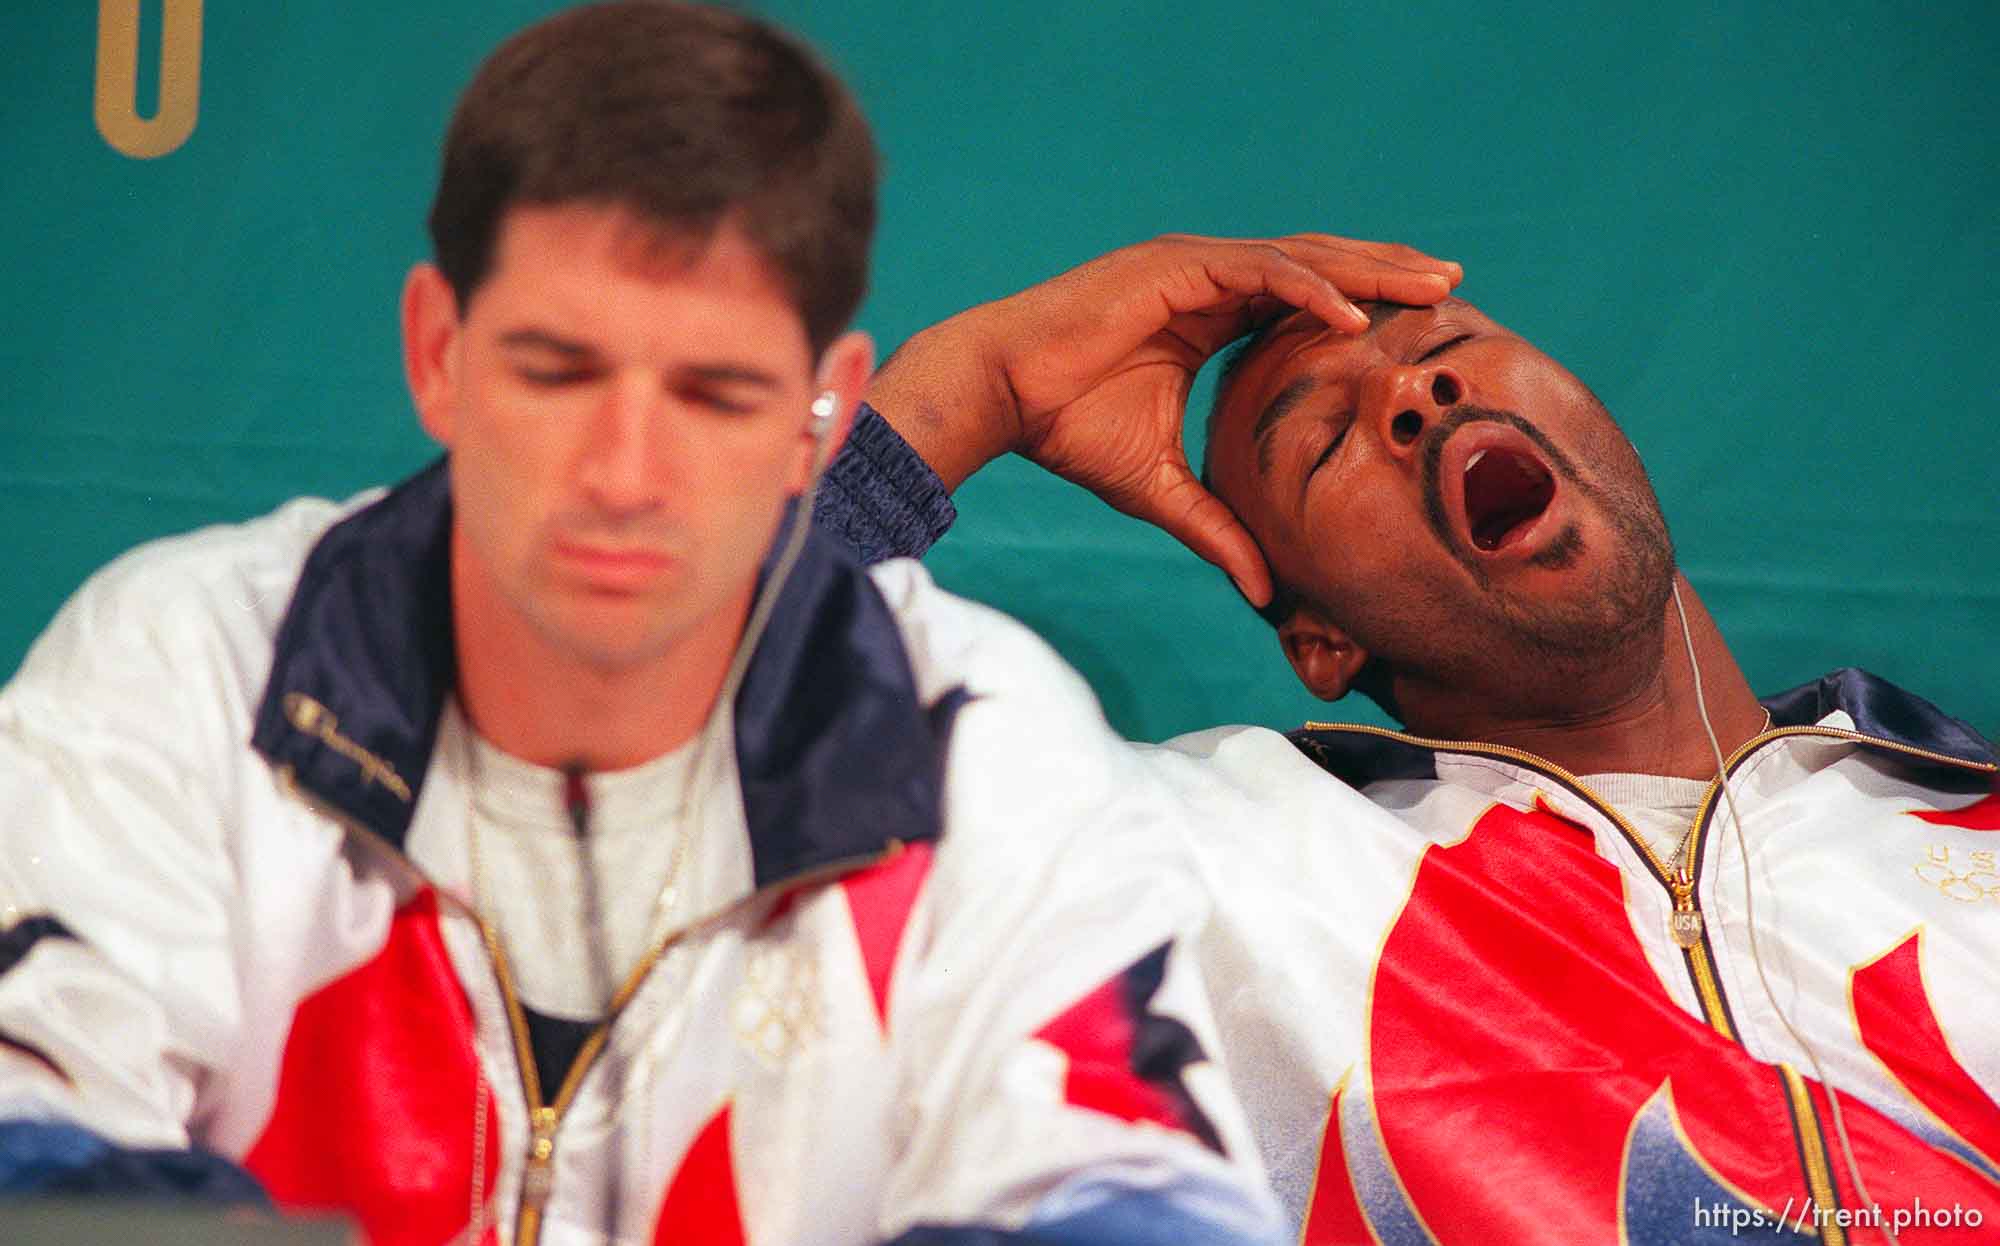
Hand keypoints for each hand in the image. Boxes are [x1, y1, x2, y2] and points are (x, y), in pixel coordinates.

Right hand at [866, 234, 1460, 604]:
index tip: (1422, 323)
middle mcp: (1209, 280)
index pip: (1306, 299)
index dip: (1365, 304)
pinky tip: (1354, 312)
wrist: (1002, 396)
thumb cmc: (1066, 432)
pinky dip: (1308, 290)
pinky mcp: (1173, 267)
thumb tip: (1264, 591)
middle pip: (1319, 268)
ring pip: (1302, 259)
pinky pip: (1258, 273)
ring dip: (1370, 269)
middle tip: (1454, 284)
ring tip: (1432, 284)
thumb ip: (1217, 527)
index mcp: (1211, 315)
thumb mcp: (1159, 488)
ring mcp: (1193, 265)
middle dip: (1387, 272)